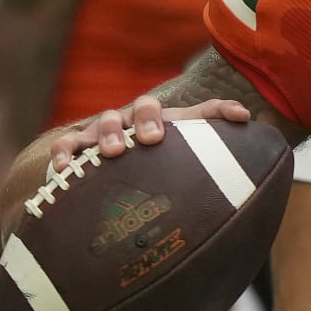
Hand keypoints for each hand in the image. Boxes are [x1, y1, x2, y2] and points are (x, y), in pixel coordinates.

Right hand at [0, 95, 253, 243]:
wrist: (100, 181)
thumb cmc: (154, 179)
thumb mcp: (184, 178)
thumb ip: (214, 179)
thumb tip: (247, 202)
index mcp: (172, 126)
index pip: (202, 113)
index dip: (221, 111)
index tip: (240, 117)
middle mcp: (138, 124)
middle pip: (146, 108)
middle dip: (149, 119)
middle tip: (152, 138)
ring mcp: (106, 134)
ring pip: (107, 121)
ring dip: (109, 132)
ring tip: (113, 152)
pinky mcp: (76, 150)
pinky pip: (67, 146)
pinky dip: (64, 155)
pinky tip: (63, 171)